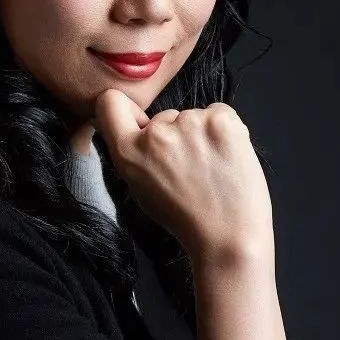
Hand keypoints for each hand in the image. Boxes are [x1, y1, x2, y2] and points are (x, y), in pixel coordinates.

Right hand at [92, 88, 273, 264]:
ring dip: (202, 134)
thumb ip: (134, 154)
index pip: (110, 102)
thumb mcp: (142, 189)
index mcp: (128, 153)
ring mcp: (190, 122)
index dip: (126, 110)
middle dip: (175, 135)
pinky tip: (226, 157)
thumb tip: (138, 126)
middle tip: (191, 168)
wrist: (229, 237)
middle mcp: (156, 134)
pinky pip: (219, 112)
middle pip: (164, 116)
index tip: (139, 121)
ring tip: (212, 168)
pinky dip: (223, 131)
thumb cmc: (188, 219)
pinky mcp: (221, 120)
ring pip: (194, 116)